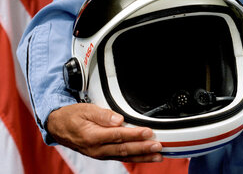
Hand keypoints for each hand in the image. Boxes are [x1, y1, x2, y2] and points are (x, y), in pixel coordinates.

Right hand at [46, 103, 162, 162]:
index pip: (118, 136)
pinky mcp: (102, 154)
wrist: (58, 127)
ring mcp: (100, 154)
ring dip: (142, 156)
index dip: (134, 134)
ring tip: (157, 155)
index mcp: (92, 136)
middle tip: (158, 146)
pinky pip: (120, 158)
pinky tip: (145, 157)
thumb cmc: (72, 116)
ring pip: (124, 156)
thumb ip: (102, 115)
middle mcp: (97, 148)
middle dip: (142, 148)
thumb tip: (119, 119)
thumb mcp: (85, 110)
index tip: (148, 132)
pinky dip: (134, 158)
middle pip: (123, 149)